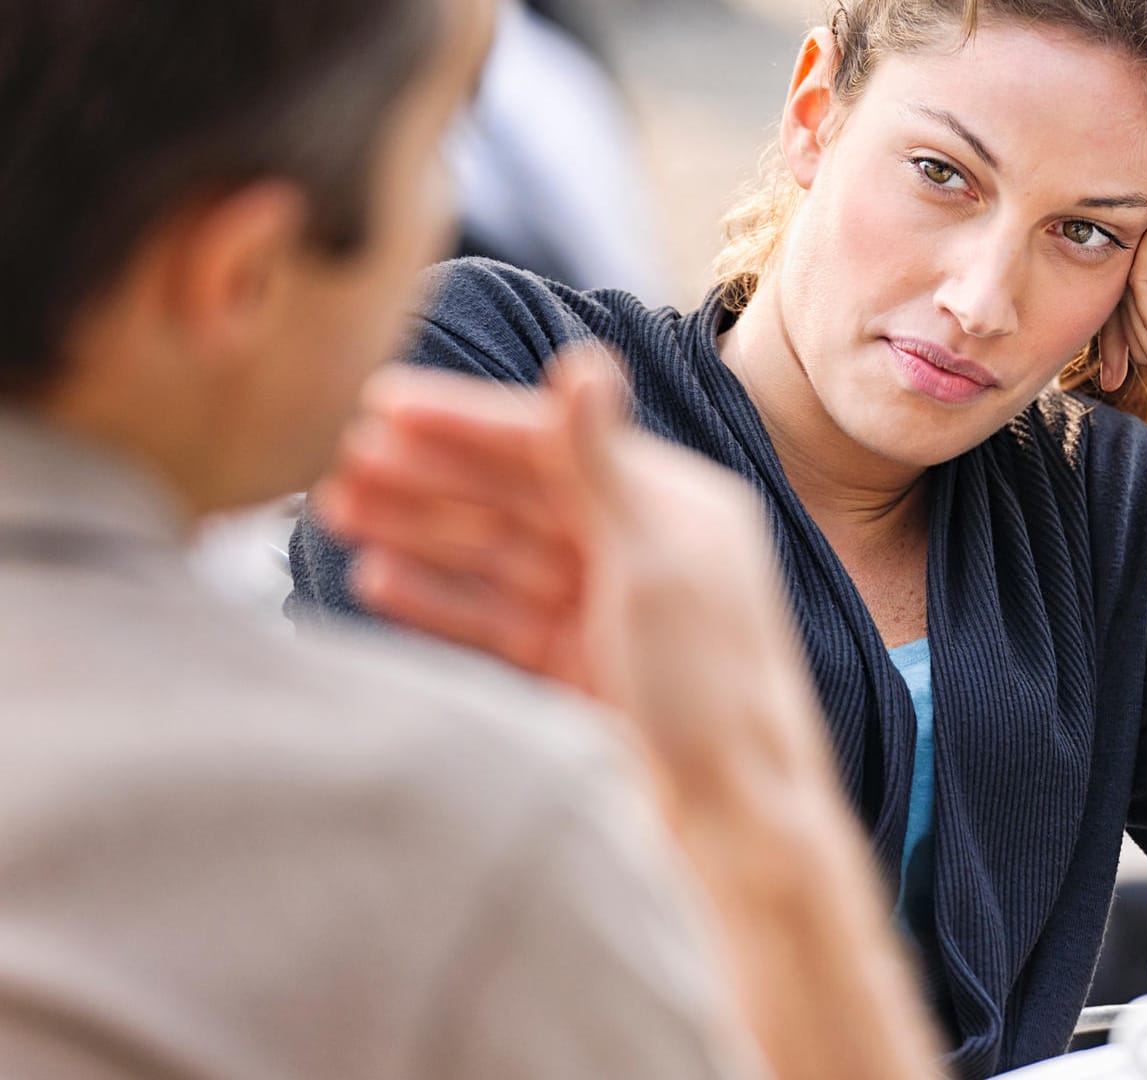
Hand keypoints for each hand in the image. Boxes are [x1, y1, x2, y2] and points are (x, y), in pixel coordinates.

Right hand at [313, 346, 831, 812]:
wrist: (733, 821)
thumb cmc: (711, 687)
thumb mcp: (655, 564)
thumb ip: (603, 465)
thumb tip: (583, 362)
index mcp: (675, 507)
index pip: (555, 444)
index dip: (468, 424)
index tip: (382, 403)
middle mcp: (641, 548)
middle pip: (517, 497)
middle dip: (430, 476)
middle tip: (341, 460)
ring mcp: (606, 611)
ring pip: (497, 554)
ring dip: (419, 529)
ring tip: (338, 508)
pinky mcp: (578, 669)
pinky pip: (495, 619)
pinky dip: (439, 599)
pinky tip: (377, 580)